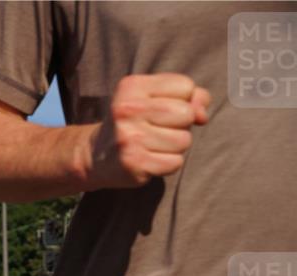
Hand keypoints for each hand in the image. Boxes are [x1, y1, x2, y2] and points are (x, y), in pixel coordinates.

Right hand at [87, 73, 210, 188]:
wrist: (97, 156)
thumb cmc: (136, 123)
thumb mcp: (156, 98)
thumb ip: (190, 96)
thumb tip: (203, 115)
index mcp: (132, 86)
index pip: (185, 86)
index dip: (182, 100)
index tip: (159, 109)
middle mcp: (127, 110)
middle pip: (186, 113)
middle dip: (181, 125)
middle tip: (157, 130)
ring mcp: (129, 138)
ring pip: (184, 140)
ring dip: (175, 147)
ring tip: (153, 146)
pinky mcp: (133, 163)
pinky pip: (175, 163)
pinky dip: (168, 164)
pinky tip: (150, 160)